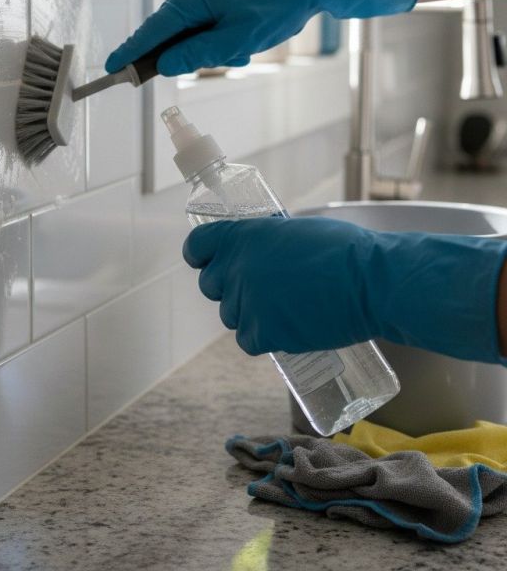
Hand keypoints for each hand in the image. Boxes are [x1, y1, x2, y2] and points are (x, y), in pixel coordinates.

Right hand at [105, 0, 419, 75]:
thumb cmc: (275, 6)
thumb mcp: (236, 39)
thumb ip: (195, 54)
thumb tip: (163, 64)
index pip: (153, 29)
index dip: (132, 51)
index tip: (112, 67)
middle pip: (170, 33)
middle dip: (189, 54)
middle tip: (224, 55)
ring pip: (190, 33)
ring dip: (210, 49)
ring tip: (242, 48)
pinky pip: (203, 24)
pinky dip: (218, 39)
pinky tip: (243, 42)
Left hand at [182, 216, 506, 363]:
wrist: (372, 282)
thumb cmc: (345, 250)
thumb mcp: (293, 231)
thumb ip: (266, 241)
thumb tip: (260, 253)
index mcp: (242, 236)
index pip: (197, 246)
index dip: (201, 255)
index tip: (207, 261)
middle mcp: (237, 268)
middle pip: (210, 285)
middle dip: (228, 286)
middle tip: (256, 288)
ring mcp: (247, 302)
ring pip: (230, 314)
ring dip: (248, 313)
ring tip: (281, 309)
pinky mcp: (264, 333)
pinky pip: (247, 340)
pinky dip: (262, 338)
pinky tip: (284, 329)